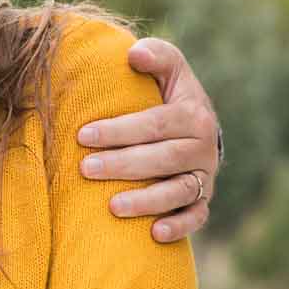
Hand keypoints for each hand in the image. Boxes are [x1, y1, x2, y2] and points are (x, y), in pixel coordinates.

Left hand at [81, 37, 220, 241]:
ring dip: (147, 201)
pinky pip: (196, 217)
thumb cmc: (171, 95)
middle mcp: (204, 147)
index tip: (83, 135)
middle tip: (85, 169)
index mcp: (195, 114)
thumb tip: (134, 54)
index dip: (118, 130)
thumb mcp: (170, 68)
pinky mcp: (203, 201)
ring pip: (179, 192)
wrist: (199, 128)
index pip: (154, 124)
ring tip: (112, 206)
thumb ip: (156, 56)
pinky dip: (179, 227)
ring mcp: (205, 177)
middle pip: (163, 158)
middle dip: (123, 164)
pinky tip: (154, 233)